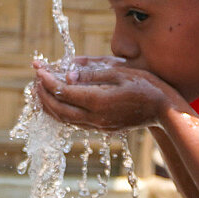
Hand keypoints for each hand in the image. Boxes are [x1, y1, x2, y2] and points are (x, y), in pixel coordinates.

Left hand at [33, 58, 178, 130]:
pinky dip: (61, 112)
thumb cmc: (146, 86)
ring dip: (48, 105)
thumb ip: (92, 75)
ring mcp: (99, 125)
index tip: (38, 68)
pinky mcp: (103, 128)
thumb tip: (68, 76)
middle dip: (42, 94)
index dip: (47, 80)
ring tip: (39, 92)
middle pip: (58, 109)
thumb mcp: (120, 73)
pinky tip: (58, 103)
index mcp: (98, 101)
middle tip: (34, 79)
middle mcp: (95, 117)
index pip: (63, 91)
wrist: (164, 110)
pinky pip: (74, 122)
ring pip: (64, 119)